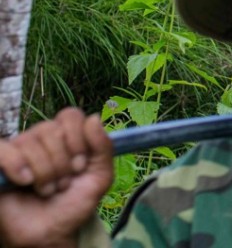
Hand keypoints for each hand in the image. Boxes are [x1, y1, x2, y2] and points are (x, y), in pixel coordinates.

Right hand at [0, 108, 112, 247]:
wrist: (50, 233)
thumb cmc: (73, 204)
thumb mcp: (99, 177)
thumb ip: (104, 147)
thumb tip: (93, 118)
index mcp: (66, 137)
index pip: (70, 116)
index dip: (78, 138)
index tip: (80, 165)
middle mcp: (41, 139)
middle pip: (50, 129)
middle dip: (62, 162)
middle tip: (64, 183)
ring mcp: (18, 150)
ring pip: (30, 141)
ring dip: (44, 172)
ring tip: (47, 190)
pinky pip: (2, 148)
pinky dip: (16, 163)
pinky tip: (25, 180)